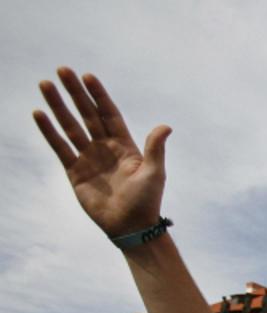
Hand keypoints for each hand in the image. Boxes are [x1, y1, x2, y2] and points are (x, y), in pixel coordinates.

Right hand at [33, 68, 170, 237]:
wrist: (131, 227)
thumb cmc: (147, 202)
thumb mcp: (155, 173)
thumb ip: (155, 148)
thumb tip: (165, 126)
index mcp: (125, 145)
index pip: (109, 113)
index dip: (99, 95)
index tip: (88, 76)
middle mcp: (105, 148)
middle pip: (87, 113)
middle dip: (75, 92)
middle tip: (62, 70)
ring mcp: (88, 158)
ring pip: (70, 126)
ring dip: (58, 106)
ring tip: (45, 85)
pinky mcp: (75, 171)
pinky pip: (60, 147)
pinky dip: (49, 131)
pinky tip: (39, 114)